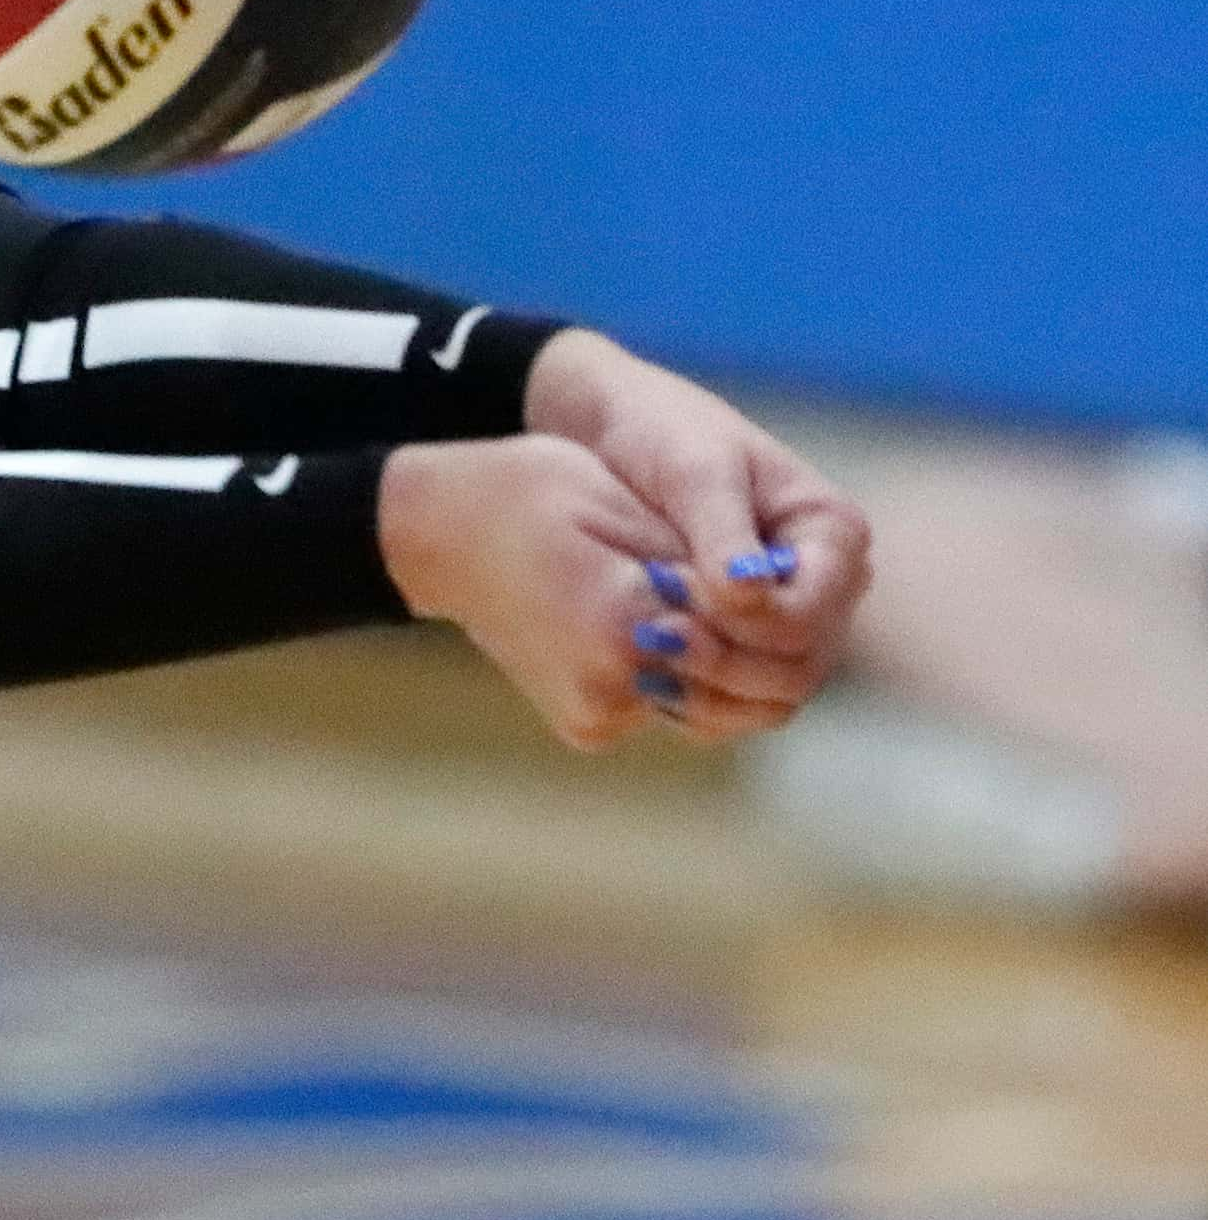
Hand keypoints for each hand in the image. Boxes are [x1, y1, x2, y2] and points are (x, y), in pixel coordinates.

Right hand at [379, 435, 819, 748]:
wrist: (439, 532)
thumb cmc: (528, 492)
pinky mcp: (588, 727)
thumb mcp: (619, 501)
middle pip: (738, 679)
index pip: (743, 624)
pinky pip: (671, 708)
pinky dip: (690, 674)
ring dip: (735, 663)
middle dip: (763, 638)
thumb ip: (695, 556)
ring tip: (735, 607)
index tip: (780, 565)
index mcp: (621, 621)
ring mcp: (597, 715)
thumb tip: (764, 591)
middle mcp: (612, 685)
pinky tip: (682, 626)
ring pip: (713, 702)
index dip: (772, 596)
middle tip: (775, 590)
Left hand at [522, 329, 872, 688]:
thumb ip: (722, 533)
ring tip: (643, 664)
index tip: (672, 589)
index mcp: (833, 534)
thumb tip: (750, 596)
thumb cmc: (663, 434)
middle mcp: (827, 587)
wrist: (616, 436)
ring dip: (710, 692)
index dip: (750, 621)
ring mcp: (791, 622)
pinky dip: (695, 701)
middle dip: (727, 662)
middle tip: (650, 636)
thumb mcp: (695, 472)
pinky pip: (738, 702)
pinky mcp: (746, 645)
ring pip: (773, 697)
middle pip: (800, 667)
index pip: (812, 613)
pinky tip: (643, 681)